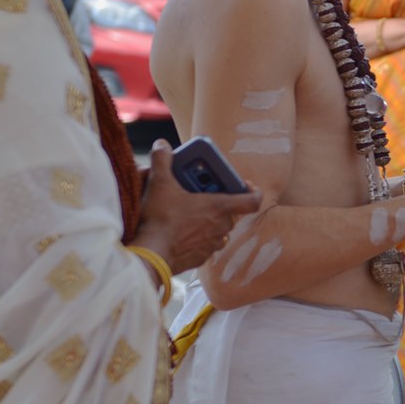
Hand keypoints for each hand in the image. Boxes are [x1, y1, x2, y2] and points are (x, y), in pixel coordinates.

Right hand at [135, 140, 262, 272]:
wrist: (151, 254)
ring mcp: (212, 244)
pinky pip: (205, 244)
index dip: (252, 191)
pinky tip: (180, 231)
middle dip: (217, 201)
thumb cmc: (161, 220)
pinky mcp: (201, 258)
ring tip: (188, 212)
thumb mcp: (160, 184)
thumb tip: (161, 145)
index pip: (252, 200)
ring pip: (218, 228)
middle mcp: (221, 227)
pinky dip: (198, 237)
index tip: (244, 185)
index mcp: (219, 207)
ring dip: (208, 220)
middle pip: (229, 211)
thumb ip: (162, 161)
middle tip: (200, 193)